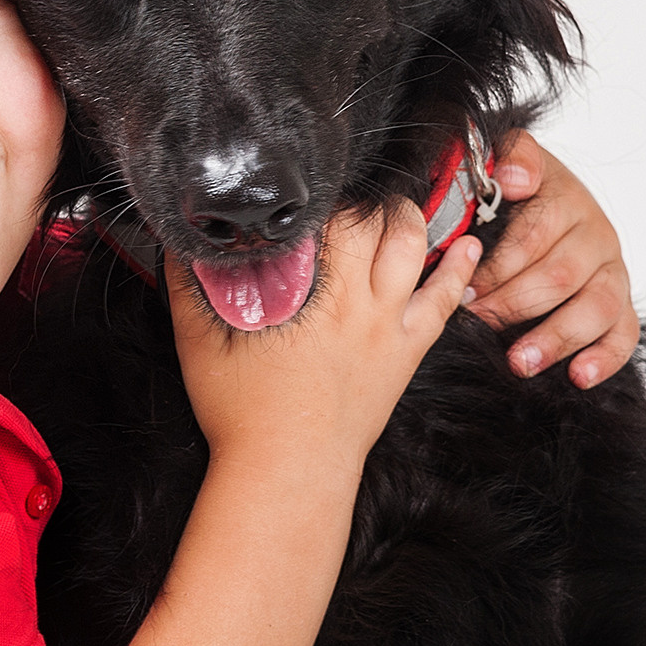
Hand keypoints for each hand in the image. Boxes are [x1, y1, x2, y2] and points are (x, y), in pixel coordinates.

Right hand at [168, 201, 481, 480]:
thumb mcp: (199, 340)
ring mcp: (386, 327)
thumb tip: (178, 241)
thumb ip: (189, 284)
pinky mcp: (405, 354)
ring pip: (415, 249)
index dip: (325, 185)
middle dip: (371, 192)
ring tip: (402, 197)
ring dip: (411, 216)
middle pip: (378, 222)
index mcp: (310, 292)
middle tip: (359, 177)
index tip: (314, 173)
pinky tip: (467, 249)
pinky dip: (458, 271)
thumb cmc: (243, 413)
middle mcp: (356, 301)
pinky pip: (444, 303)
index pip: (329, 215)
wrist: (287, 472)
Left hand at [464, 131, 639, 388]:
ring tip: (518, 362)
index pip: (534, 233)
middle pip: (561, 276)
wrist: (544, 200)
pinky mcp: (621, 304)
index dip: (496, 265)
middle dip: (513, 304)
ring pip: (597, 307)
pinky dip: (605, 358)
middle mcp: (596, 233)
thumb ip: (509, 157)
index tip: (463, 289)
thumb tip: (514, 179)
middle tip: (475, 323)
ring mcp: (612, 271)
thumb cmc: (512, 192)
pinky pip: (625, 334)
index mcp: (564, 197)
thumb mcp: (504, 159)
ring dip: (556, 337)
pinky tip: (578, 377)